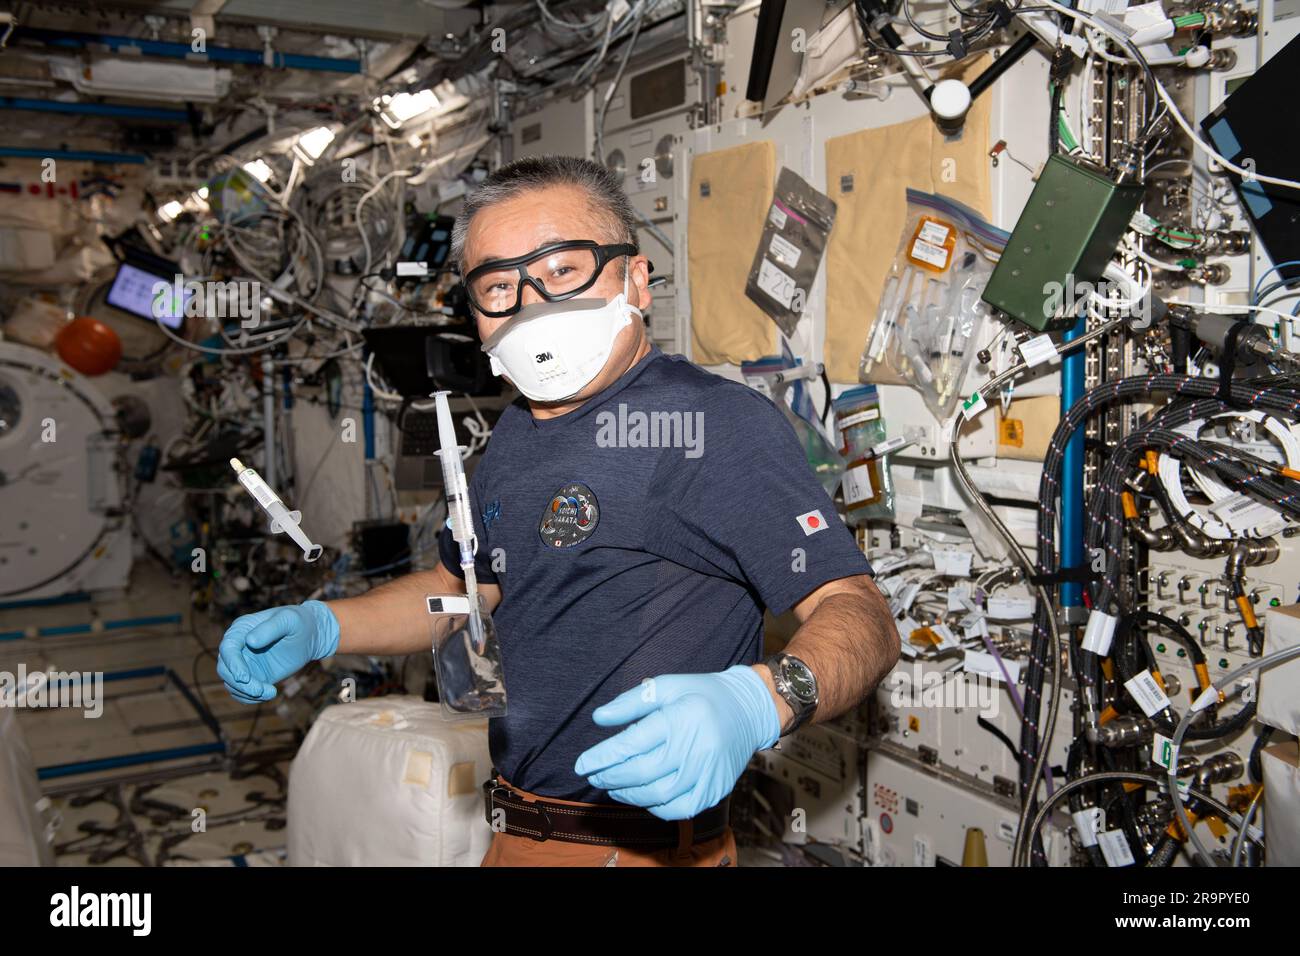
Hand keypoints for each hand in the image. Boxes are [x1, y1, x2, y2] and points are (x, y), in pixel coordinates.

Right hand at [216, 601, 339, 702]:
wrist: (310, 635)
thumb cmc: (299, 623)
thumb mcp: (289, 620)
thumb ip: (271, 628)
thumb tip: (250, 641)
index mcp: (241, 629)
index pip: (227, 648)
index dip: (233, 664)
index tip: (244, 678)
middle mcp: (237, 647)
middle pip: (225, 669)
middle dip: (240, 684)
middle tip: (260, 691)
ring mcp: (243, 663)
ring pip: (232, 684)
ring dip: (247, 693)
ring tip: (271, 692)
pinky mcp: (253, 676)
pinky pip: (242, 692)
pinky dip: (251, 698)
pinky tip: (271, 694)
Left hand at [573, 665, 780, 819]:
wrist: (750, 709)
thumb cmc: (703, 693)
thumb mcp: (667, 686)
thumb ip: (630, 702)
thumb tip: (599, 718)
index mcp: (682, 718)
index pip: (633, 744)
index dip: (602, 757)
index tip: (581, 764)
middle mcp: (696, 748)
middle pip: (642, 772)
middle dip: (611, 777)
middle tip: (593, 775)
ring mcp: (708, 773)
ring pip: (658, 795)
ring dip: (628, 794)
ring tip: (612, 785)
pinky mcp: (716, 789)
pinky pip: (679, 809)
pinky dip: (655, 807)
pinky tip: (642, 796)